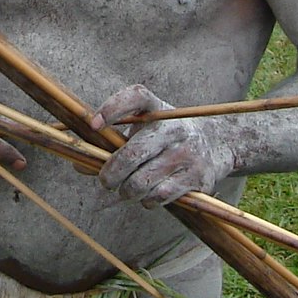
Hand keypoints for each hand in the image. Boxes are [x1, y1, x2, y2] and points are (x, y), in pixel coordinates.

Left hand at [88, 85, 230, 207]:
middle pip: (132, 154)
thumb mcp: (146, 128)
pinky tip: (147, 196)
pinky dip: (146, 201)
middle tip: (105, 181)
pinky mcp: (197, 178)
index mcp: (158, 109)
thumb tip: (78, 163)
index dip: (112, 107)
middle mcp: (174, 128)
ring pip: (141, 183)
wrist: (219, 144)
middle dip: (110, 174)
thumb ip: (114, 142)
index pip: (135, 97)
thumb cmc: (168, 137)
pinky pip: (158, 197)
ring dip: (126, 192)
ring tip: (126, 190)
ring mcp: (187, 153)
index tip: (94, 124)